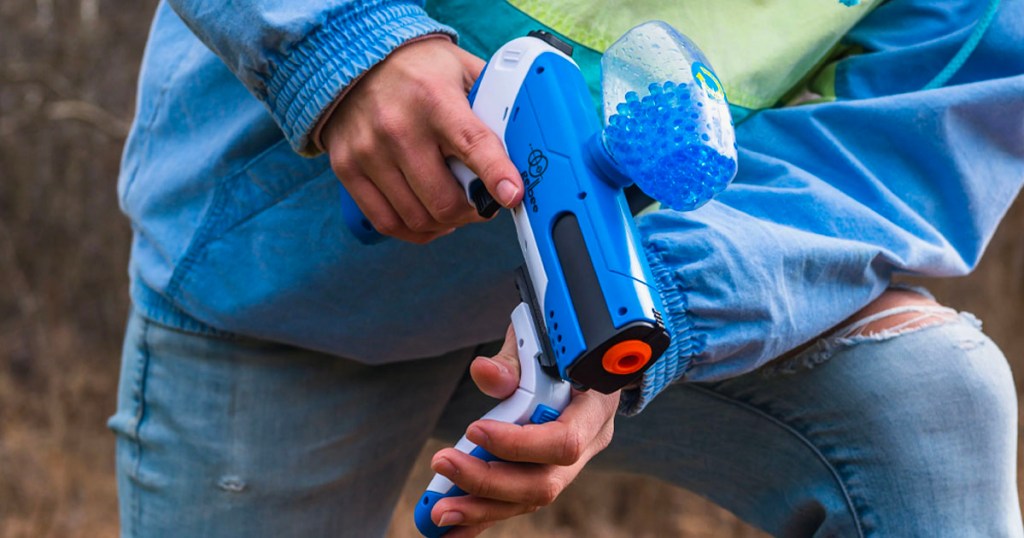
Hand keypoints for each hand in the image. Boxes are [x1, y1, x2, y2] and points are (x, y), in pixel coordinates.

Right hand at [322, 37, 522, 243]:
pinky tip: (428, 218)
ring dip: (446, 223)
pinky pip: (387, 221)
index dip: (496, 175)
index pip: (472, 144)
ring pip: (418, 217)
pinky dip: (415, 230)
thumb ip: (491, 105)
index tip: (512, 195)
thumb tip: (524, 144)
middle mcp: (398, 128)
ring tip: (454, 207)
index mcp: (434, 99)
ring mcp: (369, 152)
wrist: (354, 58)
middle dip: (472, 211)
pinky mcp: (347, 169)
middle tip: (481, 203)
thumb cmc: (417, 70)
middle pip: (444, 199)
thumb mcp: (461, 71)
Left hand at [429, 325, 620, 535]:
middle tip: (443, 464)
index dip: (520, 443)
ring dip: (480, 507)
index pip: (565, 440)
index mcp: (595, 407)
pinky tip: (451, 531)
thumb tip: (483, 373)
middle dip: (489, 480)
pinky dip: (481, 518)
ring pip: (529, 499)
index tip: (474, 429)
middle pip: (545, 482)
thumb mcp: (540, 340)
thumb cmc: (560, 346)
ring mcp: (568, 465)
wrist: (581, 357)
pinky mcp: (545, 474)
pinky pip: (515, 503)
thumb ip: (513, 359)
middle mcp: (588, 443)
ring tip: (439, 509)